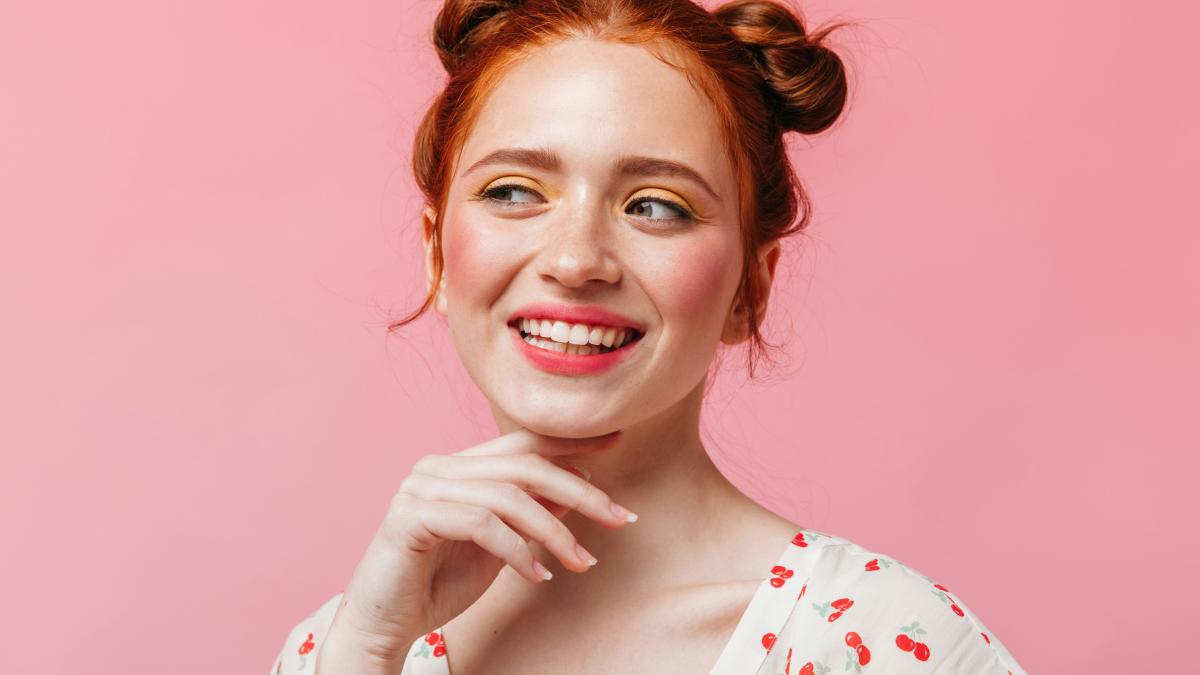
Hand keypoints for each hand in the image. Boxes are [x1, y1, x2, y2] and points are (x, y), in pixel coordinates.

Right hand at [318, 428, 635, 665]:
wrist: (384, 625)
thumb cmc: (438, 585)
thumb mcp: (500, 547)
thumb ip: (530, 515)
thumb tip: (576, 488)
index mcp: (459, 467)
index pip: (522, 442)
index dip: (571, 440)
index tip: (617, 441)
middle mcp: (438, 467)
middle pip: (524, 464)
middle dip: (580, 490)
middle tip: (620, 517)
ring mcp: (421, 488)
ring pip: (508, 495)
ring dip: (555, 532)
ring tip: (580, 562)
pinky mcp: (411, 516)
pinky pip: (480, 523)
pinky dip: (517, 549)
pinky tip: (538, 575)